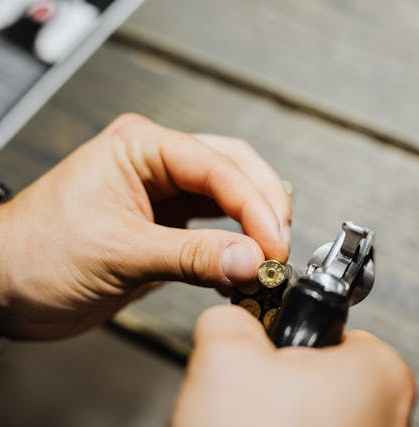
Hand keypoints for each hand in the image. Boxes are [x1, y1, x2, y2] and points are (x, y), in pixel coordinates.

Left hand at [0, 114, 290, 338]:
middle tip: (279, 245)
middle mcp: (156, 163)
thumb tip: (250, 260)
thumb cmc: (37, 252)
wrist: (6, 286)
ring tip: (269, 254)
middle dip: (262, 205)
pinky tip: (242, 263)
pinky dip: (233, 245)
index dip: (253, 204)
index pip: (216, 166)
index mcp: (141, 146)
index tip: (274, 242)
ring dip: (252, 224)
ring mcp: (164, 193)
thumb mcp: (120, 252)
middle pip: (232, 170)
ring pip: (228, 197)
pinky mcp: (167, 224)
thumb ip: (191, 256)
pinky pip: (213, 227)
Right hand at [173, 306, 414, 426]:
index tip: (271, 350)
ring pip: (312, 414)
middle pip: (321, 374)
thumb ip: (229, 319)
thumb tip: (228, 319)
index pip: (335, 329)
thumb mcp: (224, 354)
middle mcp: (388, 418)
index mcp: (377, 374)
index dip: (293, 337)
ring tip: (249, 425)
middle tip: (251, 396)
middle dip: (279, 381)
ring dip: (276, 416)